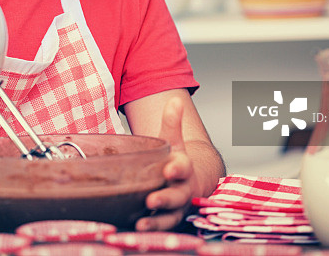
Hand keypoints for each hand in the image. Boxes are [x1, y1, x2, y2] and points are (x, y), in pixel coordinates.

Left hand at [136, 96, 194, 230]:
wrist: (190, 182)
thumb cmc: (176, 160)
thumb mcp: (174, 140)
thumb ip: (172, 122)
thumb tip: (174, 100)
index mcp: (183, 167)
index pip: (183, 167)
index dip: (178, 168)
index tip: (170, 168)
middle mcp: (183, 189)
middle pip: (177, 196)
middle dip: (166, 198)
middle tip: (152, 199)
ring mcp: (176, 207)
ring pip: (170, 216)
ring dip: (157, 220)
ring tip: (142, 223)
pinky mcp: (167, 219)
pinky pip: (161, 226)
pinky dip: (151, 228)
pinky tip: (138, 228)